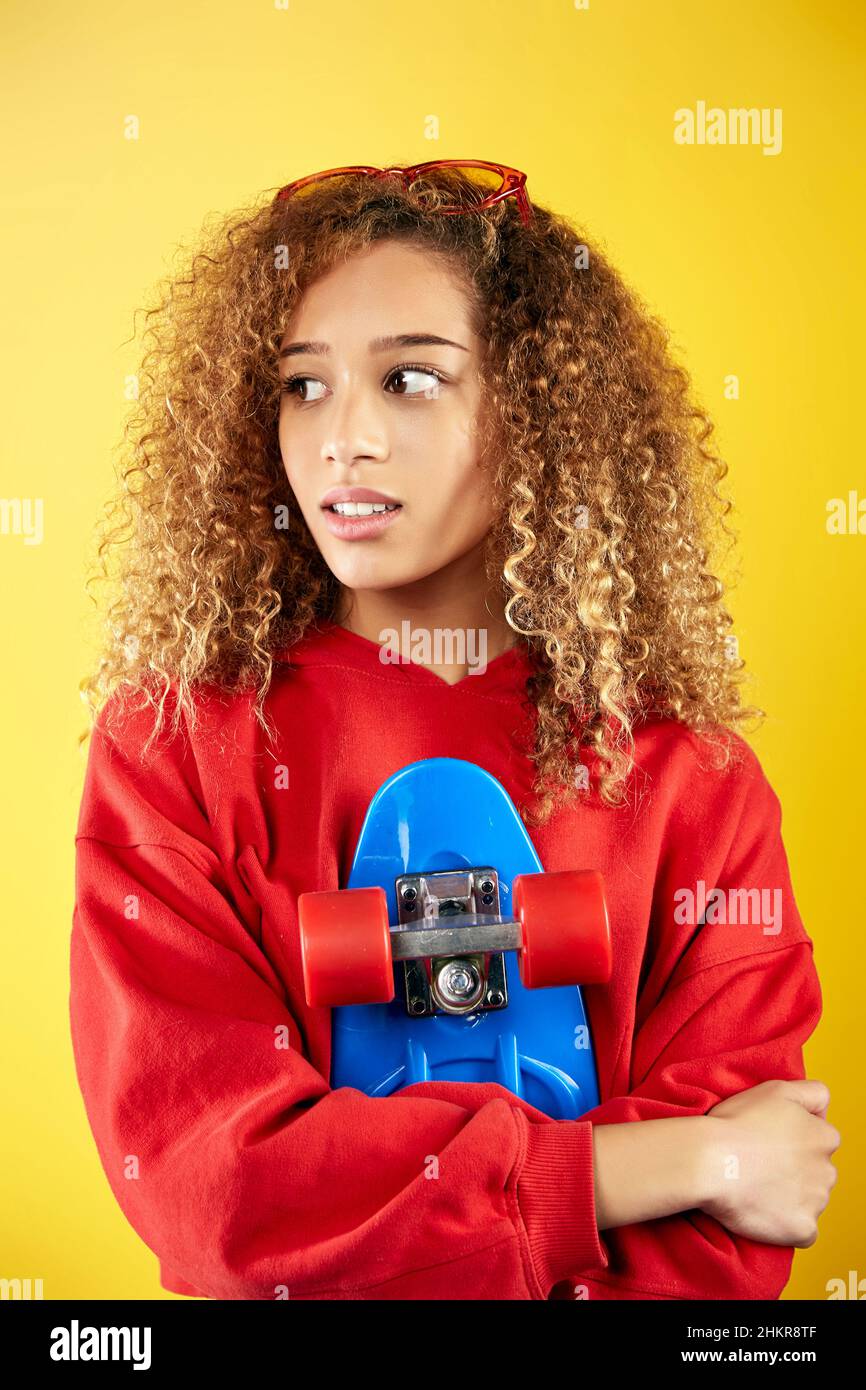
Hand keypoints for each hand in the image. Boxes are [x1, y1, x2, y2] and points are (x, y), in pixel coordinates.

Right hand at [700, 1079, 839, 1246]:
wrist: (709, 1161)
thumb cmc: (737, 1123)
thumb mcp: (777, 1089)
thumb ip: (812, 1093)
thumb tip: (824, 1109)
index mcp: (825, 1137)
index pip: (820, 1140)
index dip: (793, 1140)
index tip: (768, 1141)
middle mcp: (828, 1170)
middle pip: (817, 1172)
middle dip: (796, 1170)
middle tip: (759, 1164)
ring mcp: (816, 1202)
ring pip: (810, 1200)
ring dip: (790, 1197)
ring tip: (755, 1186)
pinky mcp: (803, 1229)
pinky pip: (802, 1231)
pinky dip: (786, 1224)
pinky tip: (762, 1209)